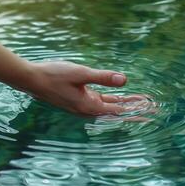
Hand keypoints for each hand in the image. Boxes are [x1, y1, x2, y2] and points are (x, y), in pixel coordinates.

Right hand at [23, 61, 144, 114]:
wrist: (32, 79)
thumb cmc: (54, 75)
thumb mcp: (81, 74)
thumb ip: (103, 77)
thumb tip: (125, 79)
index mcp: (89, 106)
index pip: (119, 111)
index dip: (136, 109)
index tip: (151, 111)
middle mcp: (88, 109)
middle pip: (117, 110)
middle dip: (134, 108)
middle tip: (152, 107)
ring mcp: (83, 104)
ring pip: (109, 105)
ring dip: (125, 103)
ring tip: (140, 101)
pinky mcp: (79, 99)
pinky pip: (101, 100)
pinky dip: (113, 98)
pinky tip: (119, 96)